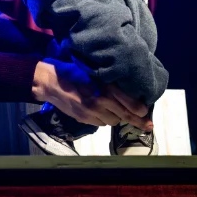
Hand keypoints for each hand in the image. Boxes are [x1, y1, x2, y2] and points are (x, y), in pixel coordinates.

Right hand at [33, 59, 151, 129]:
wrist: (49, 81)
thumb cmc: (72, 71)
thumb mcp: (93, 71)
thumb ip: (110, 82)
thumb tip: (129, 94)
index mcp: (104, 87)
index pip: (129, 103)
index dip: (140, 110)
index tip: (146, 112)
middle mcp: (99, 101)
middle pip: (124, 116)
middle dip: (137, 121)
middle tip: (148, 126)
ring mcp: (91, 112)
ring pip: (113, 121)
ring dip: (117, 118)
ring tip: (116, 111)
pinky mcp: (83, 118)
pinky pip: (100, 123)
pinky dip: (104, 119)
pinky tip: (102, 112)